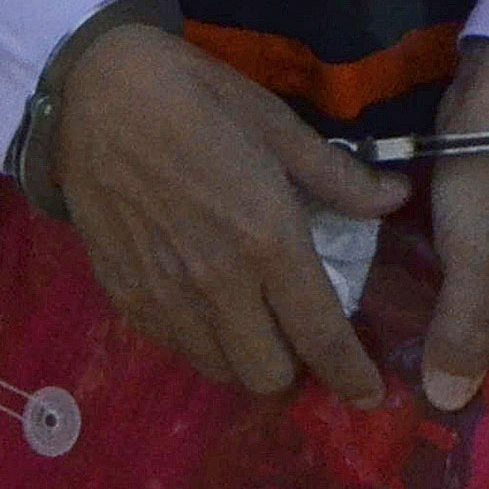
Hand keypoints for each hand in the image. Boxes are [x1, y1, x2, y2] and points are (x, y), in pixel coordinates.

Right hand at [54, 24, 408, 404]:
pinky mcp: (126, 297)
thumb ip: (337, 175)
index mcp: (267, 239)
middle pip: (269, 376)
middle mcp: (219, 283)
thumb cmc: (194, 96)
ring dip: (245, 356)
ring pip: (221, 370)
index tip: (369, 395)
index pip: (321, 335)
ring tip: (249, 317)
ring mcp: (167, 297)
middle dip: (295, 365)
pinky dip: (200, 341)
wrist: (94, 92)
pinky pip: (177, 349)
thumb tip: (395, 198)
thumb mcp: (275, 124)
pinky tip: (202, 301)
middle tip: (297, 330)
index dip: (351, 376)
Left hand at [419, 39, 488, 408]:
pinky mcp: (482, 253)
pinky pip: (460, 301)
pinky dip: (435, 318)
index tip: (465, 448)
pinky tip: (397, 349)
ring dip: (445, 353)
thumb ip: (463, 331)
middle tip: (418, 435)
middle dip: (468, 387)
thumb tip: (446, 403)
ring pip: (480, 332)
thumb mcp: (478, 259)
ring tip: (399, 402)